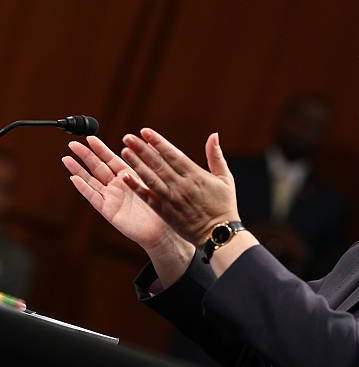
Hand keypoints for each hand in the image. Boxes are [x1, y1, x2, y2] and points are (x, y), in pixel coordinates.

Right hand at [62, 136, 183, 251]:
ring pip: (91, 181)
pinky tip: (74, 179)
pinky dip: (84, 188)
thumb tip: (149, 142)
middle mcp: (117, 186)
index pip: (110, 159)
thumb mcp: (154, 181)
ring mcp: (111, 198)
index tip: (90, 137)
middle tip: (72, 144)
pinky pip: (93, 198)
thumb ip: (148, 163)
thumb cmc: (162, 206)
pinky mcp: (108, 211)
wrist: (161, 230)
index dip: (100, 149)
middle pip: (97, 167)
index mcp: (128, 177)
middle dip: (85, 155)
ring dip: (78, 170)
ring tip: (66, 158)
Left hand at [119, 128, 238, 246]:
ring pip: (150, 178)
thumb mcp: (225, 178)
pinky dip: (136, 186)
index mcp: (196, 176)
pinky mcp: (165, 212)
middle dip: (142, 149)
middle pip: (158, 164)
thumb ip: (216, 156)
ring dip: (136, 164)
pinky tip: (125, 176)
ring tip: (124, 151)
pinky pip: (148, 196)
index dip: (158, 142)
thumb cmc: (224, 205)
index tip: (145, 131)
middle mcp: (181, 186)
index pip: (173, 155)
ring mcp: (172, 199)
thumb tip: (214, 135)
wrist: (218, 234)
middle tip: (128, 137)